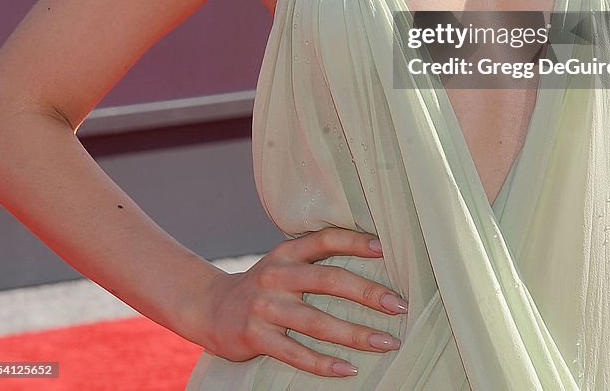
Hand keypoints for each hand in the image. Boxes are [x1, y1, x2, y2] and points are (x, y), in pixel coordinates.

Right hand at [197, 228, 406, 376]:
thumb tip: (370, 257)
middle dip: (368, 294)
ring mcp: (265, 307)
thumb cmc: (263, 286)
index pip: (325, 240)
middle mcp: (277, 275)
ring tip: (386, 342)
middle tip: (399, 306)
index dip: (355, 242)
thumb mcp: (283, 263)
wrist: (210, 308)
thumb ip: (314, 261)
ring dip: (356, 334)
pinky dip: (324, 363)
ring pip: (318, 322)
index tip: (386, 250)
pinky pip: (296, 353)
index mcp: (286, 253)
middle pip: (329, 280)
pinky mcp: (256, 336)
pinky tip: (348, 369)